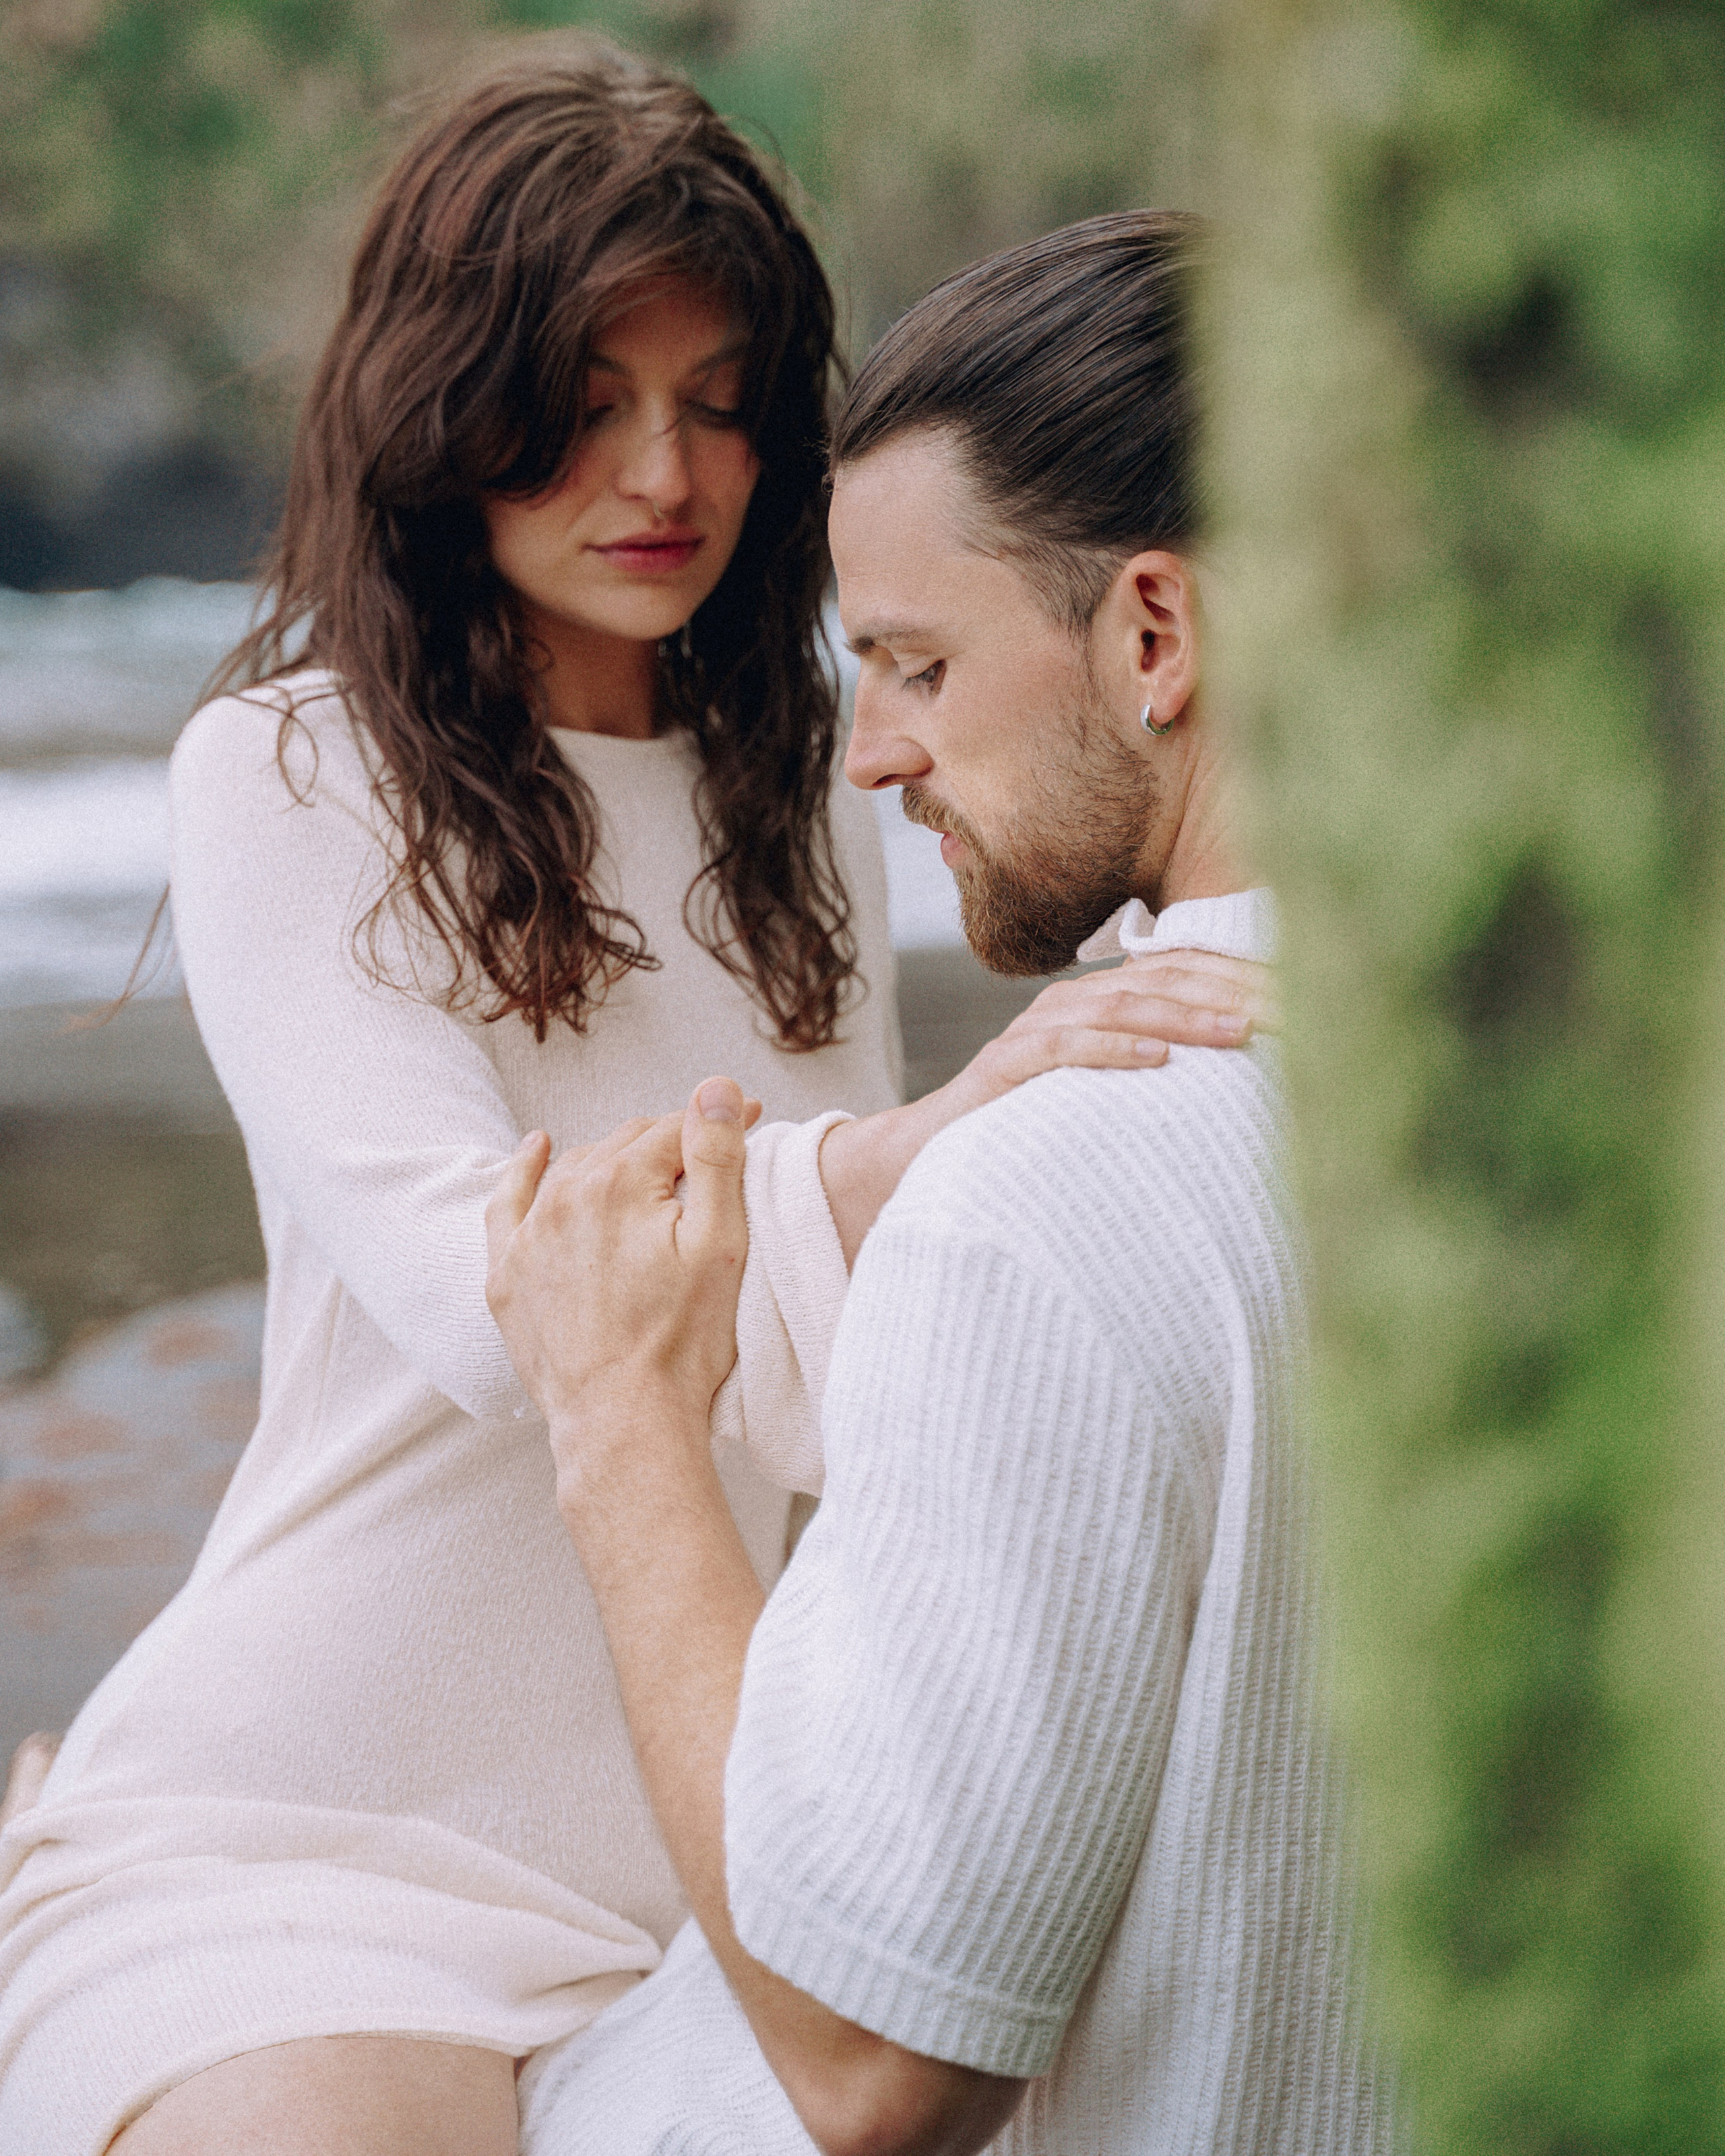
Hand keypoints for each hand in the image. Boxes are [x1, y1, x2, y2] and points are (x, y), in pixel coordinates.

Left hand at [484, 1080, 758, 1489]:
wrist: (623, 1424)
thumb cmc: (683, 1343)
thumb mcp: (721, 1244)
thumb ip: (716, 1156)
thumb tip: (717, 1086)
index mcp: (620, 1181)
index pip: (675, 1129)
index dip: (719, 1124)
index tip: (756, 1123)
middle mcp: (564, 1196)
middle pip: (626, 1145)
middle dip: (671, 1142)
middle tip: (710, 1155)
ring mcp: (529, 1237)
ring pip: (575, 1169)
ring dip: (615, 1159)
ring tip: (651, 1167)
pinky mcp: (507, 1276)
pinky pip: (508, 1204)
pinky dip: (523, 1171)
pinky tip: (537, 1147)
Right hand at [948, 948, 1276, 1112]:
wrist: (934, 1153)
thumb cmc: (1032, 1126)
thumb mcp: (1104, 1092)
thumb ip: (1154, 1071)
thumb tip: (1238, 1072)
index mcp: (1098, 1001)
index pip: (1179, 972)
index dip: (1238, 979)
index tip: (1299, 998)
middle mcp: (1068, 1003)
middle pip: (1157, 980)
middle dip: (1225, 993)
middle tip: (1286, 1013)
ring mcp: (1033, 1030)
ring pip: (1116, 1006)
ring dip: (1181, 1017)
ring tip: (1234, 1031)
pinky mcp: (1005, 1065)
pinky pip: (1062, 1049)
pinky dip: (1111, 1050)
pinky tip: (1156, 1061)